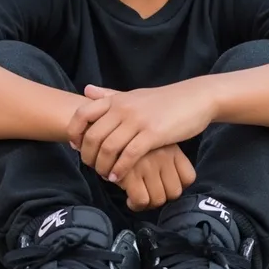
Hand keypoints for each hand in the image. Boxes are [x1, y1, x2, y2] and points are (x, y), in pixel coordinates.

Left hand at [67, 79, 214, 181]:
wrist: (194, 99)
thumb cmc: (163, 101)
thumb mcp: (133, 95)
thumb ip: (109, 95)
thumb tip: (86, 90)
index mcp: (116, 99)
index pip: (82, 114)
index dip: (75, 133)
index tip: (77, 147)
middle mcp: (123, 108)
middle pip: (93, 136)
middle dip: (88, 156)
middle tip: (92, 167)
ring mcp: (137, 121)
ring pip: (108, 148)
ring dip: (102, 167)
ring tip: (105, 175)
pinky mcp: (153, 134)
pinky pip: (129, 155)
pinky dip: (120, 169)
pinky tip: (118, 178)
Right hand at [118, 145, 195, 210]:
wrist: (103, 125)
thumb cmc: (128, 138)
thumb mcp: (153, 141)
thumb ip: (165, 160)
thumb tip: (174, 187)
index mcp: (172, 149)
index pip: (188, 178)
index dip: (177, 186)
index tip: (163, 186)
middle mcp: (163, 157)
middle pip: (174, 192)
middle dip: (160, 197)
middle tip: (147, 193)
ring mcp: (147, 165)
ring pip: (158, 199)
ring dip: (147, 202)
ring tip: (137, 195)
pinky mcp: (130, 173)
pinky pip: (141, 200)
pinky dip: (135, 204)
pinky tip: (128, 197)